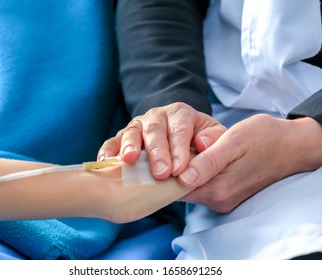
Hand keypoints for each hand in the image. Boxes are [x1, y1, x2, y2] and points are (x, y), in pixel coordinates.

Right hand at [98, 102, 225, 179]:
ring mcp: (138, 126)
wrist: (184, 140)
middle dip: (157, 151)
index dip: (179, 149)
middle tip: (161, 172)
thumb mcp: (215, 137)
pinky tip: (106, 162)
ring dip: (130, 146)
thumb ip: (214, 139)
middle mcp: (158, 116)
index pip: (180, 129)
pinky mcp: (124, 137)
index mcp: (181, 114)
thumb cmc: (199, 142)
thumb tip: (202, 143)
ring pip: (132, 132)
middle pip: (155, 130)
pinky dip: (109, 151)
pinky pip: (113, 141)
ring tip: (130, 160)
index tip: (180, 169)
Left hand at [179, 114, 321, 211]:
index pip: (176, 188)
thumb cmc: (265, 137)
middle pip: (182, 188)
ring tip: (195, 147)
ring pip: (192, 185)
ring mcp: (225, 200)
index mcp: (219, 189)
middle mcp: (220, 200)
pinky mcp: (229, 195)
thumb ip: (209, 160)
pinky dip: (199, 171)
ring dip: (188, 168)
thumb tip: (183, 177)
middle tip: (181, 144)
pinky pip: (204, 184)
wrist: (293, 146)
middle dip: (176, 168)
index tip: (165, 151)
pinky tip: (206, 155)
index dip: (166, 170)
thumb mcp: (235, 141)